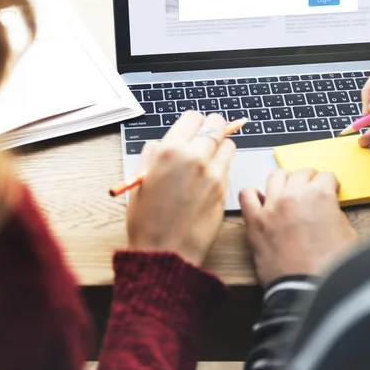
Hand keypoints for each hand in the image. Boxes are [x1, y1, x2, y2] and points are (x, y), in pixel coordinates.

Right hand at [127, 111, 235, 265]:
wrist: (166, 252)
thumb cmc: (147, 220)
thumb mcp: (139, 181)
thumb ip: (152, 155)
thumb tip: (162, 143)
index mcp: (170, 151)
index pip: (193, 117)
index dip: (192, 122)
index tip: (191, 129)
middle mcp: (195, 157)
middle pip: (216, 124)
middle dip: (211, 127)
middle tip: (206, 136)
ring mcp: (213, 173)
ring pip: (228, 143)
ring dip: (220, 146)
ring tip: (209, 157)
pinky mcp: (225, 188)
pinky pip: (229, 166)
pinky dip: (223, 165)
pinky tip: (210, 176)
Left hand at [239, 169, 356, 285]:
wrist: (308, 291)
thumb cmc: (329, 269)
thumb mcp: (349, 235)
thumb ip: (336, 214)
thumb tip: (329, 210)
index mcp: (320, 195)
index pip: (326, 176)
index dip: (330, 184)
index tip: (329, 189)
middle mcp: (294, 195)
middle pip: (301, 173)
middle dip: (308, 179)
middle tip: (310, 189)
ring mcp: (272, 207)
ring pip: (275, 176)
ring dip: (284, 181)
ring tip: (287, 190)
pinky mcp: (255, 222)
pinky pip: (246, 195)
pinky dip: (253, 195)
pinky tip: (261, 202)